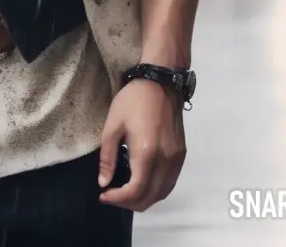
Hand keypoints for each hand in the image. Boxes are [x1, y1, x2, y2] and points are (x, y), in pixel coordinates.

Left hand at [98, 78, 185, 211]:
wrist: (161, 83)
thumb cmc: (132, 101)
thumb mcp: (112, 125)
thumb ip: (108, 157)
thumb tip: (104, 183)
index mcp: (147, 153)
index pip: (136, 191)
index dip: (118, 199)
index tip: (104, 195)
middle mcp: (166, 161)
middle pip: (150, 197)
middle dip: (129, 202)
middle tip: (112, 194)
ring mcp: (177, 159)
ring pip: (162, 193)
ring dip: (144, 199)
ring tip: (125, 191)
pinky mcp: (181, 155)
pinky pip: (170, 183)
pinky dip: (156, 190)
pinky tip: (142, 182)